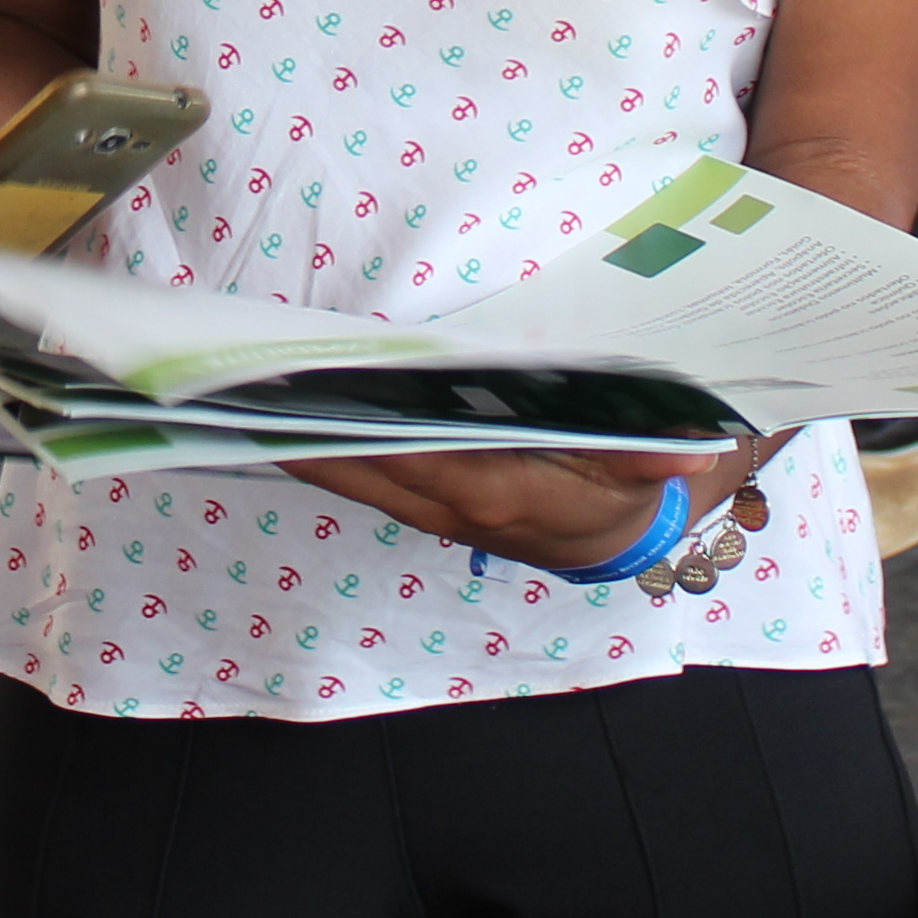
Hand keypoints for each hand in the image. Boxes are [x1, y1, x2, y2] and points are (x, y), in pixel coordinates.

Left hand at [284, 433, 770, 563]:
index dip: (362, 433)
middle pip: (365, 469)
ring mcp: (435, 506)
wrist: (626, 532)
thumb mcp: (650, 468)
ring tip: (247, 391)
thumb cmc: (630, 484)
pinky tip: (291, 416)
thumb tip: (678, 451)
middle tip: (240, 385)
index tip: (310, 400)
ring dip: (306, 441)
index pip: (420, 459)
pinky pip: (367, 474)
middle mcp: (455, 505)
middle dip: (305, 434)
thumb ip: (650, 456)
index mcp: (503, 493)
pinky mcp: (429, 500)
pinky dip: (328, 448)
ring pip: (358, 475)